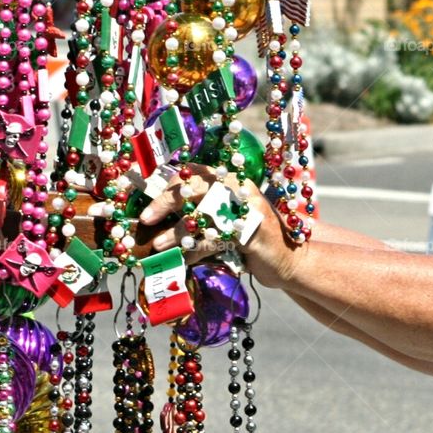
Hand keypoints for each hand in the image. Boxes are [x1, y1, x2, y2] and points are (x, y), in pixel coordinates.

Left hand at [139, 165, 302, 286]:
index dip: (168, 183)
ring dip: (176, 233)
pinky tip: (185, 261)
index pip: (194, 172)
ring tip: (158, 246)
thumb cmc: (250, 241)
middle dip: (166, 201)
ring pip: (202, 215)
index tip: (143, 193)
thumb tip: (157, 215)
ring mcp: (247, 210)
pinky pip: (214, 240)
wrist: (289, 260)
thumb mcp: (226, 220)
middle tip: (145, 219)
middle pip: (196, 186)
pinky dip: (195, 252)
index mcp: (231, 181)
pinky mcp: (251, 233)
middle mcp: (240, 189)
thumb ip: (201, 211)